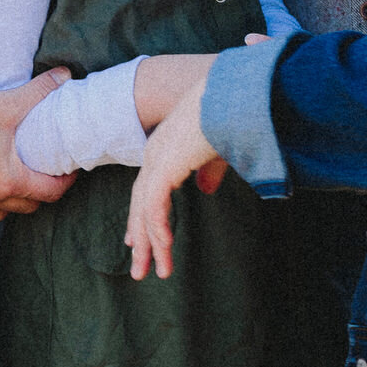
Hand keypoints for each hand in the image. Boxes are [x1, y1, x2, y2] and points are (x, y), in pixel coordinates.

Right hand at [0, 76, 75, 220]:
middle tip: (44, 172)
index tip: (70, 171)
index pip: (50, 193)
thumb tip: (66, 75)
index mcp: (10, 181)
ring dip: (10, 204)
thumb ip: (39, 91)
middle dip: (40, 193)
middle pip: (27, 207)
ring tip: (14, 183)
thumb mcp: (5, 103)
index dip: (66, 182)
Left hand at [125, 87, 220, 279]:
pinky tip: (164, 247)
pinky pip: (156, 205)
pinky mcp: (166, 165)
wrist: (230, 94)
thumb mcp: (218, 149)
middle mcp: (156, 154)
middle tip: (139, 268)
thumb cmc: (228, 114)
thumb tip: (205, 191)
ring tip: (152, 272)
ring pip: (146, 210)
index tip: (136, 242)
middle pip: (141, 204)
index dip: (141, 218)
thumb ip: (209, 170)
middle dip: (141, 238)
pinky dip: (158, 228)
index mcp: (165, 148)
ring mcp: (158, 159)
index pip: (147, 189)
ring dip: (150, 244)